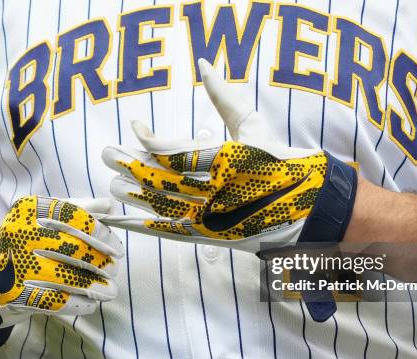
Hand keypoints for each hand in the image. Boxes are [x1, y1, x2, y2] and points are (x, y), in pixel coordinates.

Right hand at [0, 195, 123, 358]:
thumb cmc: (27, 239)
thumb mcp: (46, 217)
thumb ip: (79, 208)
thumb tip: (110, 205)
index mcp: (29, 210)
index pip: (73, 218)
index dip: (100, 234)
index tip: (116, 248)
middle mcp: (18, 234)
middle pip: (73, 249)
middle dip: (101, 263)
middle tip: (114, 270)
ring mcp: (14, 265)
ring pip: (67, 277)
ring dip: (95, 286)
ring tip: (110, 290)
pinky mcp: (13, 294)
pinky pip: (55, 301)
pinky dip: (79, 303)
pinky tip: (91, 302)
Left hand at [102, 59, 356, 252]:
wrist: (311, 208)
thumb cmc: (283, 161)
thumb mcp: (256, 125)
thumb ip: (226, 97)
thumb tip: (204, 63)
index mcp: (232, 160)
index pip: (180, 153)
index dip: (151, 142)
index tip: (135, 128)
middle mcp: (221, 192)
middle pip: (165, 181)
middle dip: (131, 167)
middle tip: (105, 154)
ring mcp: (217, 218)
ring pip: (165, 208)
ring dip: (134, 196)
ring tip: (111, 184)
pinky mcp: (213, 237)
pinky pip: (171, 233)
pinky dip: (143, 227)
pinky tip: (121, 219)